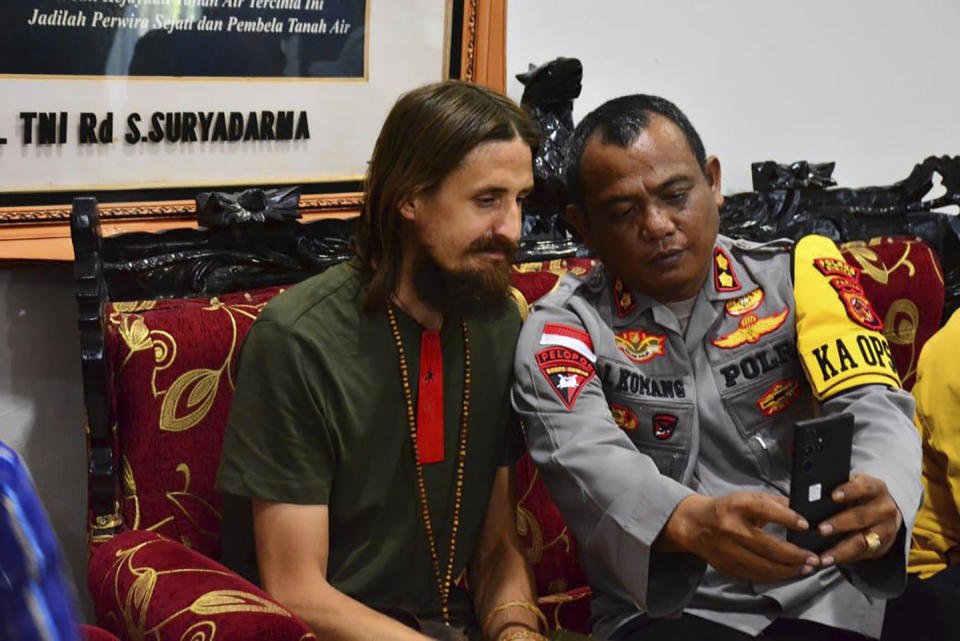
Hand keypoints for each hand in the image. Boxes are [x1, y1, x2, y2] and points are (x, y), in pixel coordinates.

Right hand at [661, 492, 818, 581]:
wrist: (695, 525)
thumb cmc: (727, 510)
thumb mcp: (748, 498)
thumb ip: (776, 503)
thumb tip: (803, 511)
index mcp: (738, 506)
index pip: (766, 510)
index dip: (788, 518)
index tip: (805, 526)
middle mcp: (732, 529)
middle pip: (769, 547)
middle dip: (796, 555)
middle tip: (814, 558)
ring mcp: (729, 551)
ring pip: (765, 567)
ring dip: (789, 570)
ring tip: (806, 568)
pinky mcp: (728, 567)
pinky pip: (757, 575)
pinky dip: (775, 576)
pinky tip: (788, 572)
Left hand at [816, 473, 901, 566]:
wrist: (885, 512)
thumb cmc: (861, 496)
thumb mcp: (853, 486)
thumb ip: (836, 488)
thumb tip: (809, 496)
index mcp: (875, 489)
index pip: (864, 488)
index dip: (849, 492)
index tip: (833, 496)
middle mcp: (884, 509)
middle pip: (861, 517)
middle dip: (840, 524)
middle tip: (821, 529)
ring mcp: (885, 530)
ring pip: (862, 541)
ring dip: (841, 550)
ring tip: (824, 555)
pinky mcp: (882, 547)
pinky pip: (861, 554)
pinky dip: (843, 558)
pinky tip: (829, 560)